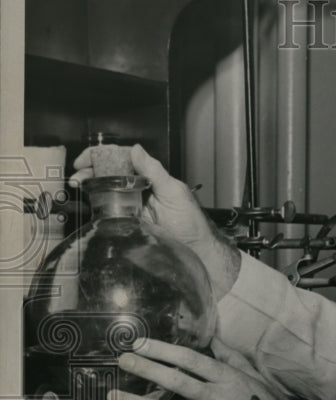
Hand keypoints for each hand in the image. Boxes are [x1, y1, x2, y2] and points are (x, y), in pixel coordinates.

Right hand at [71, 144, 239, 299]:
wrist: (194, 250)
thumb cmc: (190, 222)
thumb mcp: (173, 191)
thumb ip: (154, 171)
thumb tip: (136, 149)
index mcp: (149, 177)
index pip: (122, 159)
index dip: (102, 156)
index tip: (87, 159)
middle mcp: (138, 189)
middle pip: (109, 173)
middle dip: (90, 170)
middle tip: (77, 175)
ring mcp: (131, 206)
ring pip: (105, 190)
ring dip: (89, 185)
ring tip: (78, 185)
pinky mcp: (127, 223)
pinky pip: (108, 211)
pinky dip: (96, 205)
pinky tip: (88, 203)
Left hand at [107, 337, 278, 399]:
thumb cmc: (262, 398)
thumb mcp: (248, 372)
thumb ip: (227, 354)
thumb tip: (211, 337)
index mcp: (227, 378)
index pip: (191, 360)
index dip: (164, 350)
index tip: (142, 343)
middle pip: (176, 383)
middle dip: (147, 370)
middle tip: (124, 359)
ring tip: (114, 396)